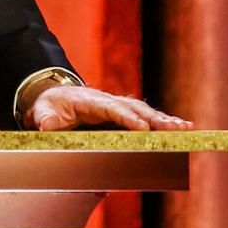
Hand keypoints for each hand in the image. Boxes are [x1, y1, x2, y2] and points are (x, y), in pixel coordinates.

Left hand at [23, 85, 191, 132]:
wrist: (54, 98)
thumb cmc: (49, 106)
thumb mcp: (41, 111)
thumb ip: (44, 119)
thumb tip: (48, 126)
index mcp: (90, 100)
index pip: (111, 108)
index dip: (127, 118)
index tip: (142, 128)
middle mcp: (108, 101)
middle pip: (135, 108)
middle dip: (156, 119)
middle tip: (175, 128)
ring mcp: (117, 108)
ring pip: (144, 113)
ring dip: (165, 121)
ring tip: (186, 128)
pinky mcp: (122, 116)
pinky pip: (144, 119)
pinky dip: (162, 124)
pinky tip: (180, 130)